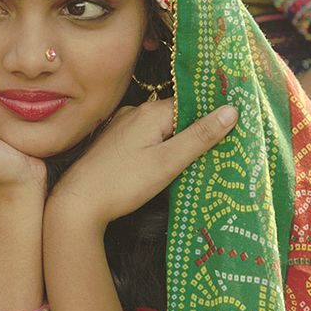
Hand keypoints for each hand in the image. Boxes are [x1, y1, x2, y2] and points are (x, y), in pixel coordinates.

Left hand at [46, 98, 237, 228]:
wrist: (77, 204)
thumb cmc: (123, 184)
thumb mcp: (168, 162)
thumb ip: (200, 136)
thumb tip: (232, 110)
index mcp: (149, 112)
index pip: (191, 106)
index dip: (212, 118)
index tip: (234, 132)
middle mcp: (134, 113)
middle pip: (176, 116)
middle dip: (195, 132)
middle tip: (219, 152)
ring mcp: (122, 127)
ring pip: (161, 129)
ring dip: (177, 142)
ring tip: (194, 162)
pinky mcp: (114, 143)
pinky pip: (146, 138)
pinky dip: (160, 148)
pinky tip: (164, 166)